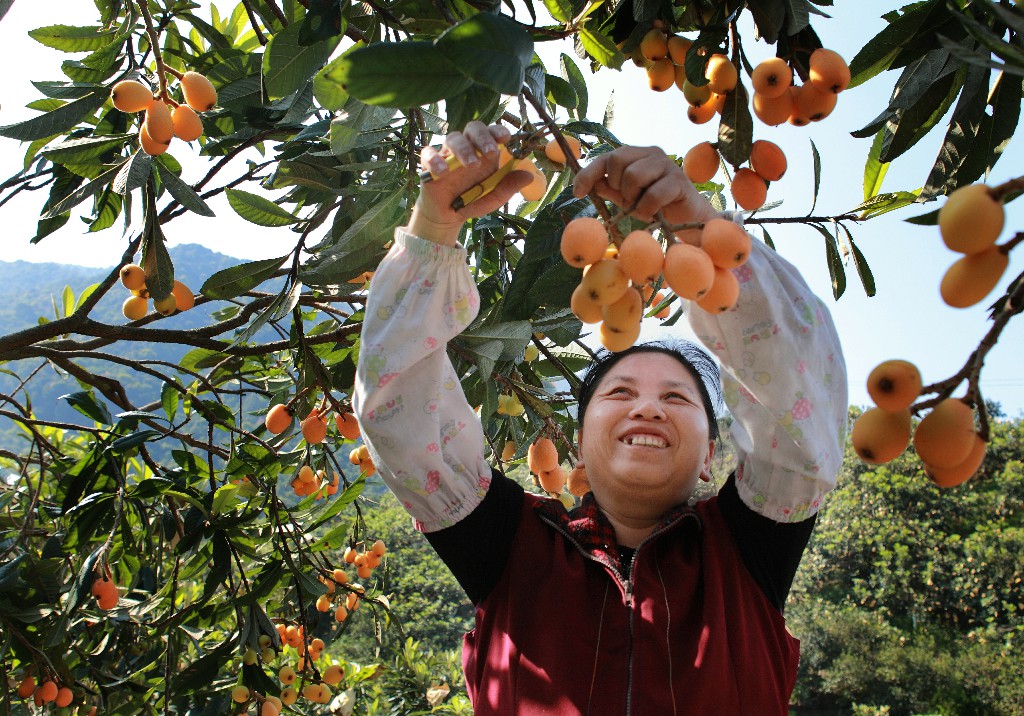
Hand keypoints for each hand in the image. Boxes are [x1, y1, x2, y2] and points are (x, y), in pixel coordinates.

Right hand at [408, 121, 531, 245]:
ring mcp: (447, 154)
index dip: (498, 131)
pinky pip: (429, 154)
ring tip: (472, 165)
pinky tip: (443, 172)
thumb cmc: (473, 200)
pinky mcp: (429, 164)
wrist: (448, 216)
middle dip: (483, 137)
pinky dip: (435, 160)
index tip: (506, 138)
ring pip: (453, 138)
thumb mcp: (494, 197)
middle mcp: (467, 148)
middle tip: (491, 152)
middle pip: (473, 128)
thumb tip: (530, 176)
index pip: (491, 132)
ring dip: (464, 149)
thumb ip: (509, 187)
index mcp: (484, 151)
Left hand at [572, 146, 719, 225]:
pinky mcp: (679, 180)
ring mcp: (666, 164)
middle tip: (628, 200)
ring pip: (633, 175)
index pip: (606, 157)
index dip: (588, 173)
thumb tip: (587, 183)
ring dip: (633, 199)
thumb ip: (609, 188)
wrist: (688, 218)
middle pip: (617, 161)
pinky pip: (652, 194)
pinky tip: (654, 213)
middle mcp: (650, 153)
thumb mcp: (627, 198)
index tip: (577, 193)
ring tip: (642, 208)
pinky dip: (647, 209)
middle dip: (617, 186)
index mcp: (636, 155)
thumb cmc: (656, 206)